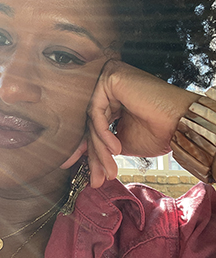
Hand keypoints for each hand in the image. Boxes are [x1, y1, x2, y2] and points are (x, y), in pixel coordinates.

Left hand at [61, 60, 199, 187]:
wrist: (181, 123)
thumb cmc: (158, 131)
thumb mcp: (121, 142)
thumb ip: (100, 144)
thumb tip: (80, 157)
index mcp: (110, 100)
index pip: (91, 125)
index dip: (84, 149)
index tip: (75, 168)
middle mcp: (106, 87)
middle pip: (91, 124)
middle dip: (94, 155)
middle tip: (96, 178)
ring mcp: (107, 80)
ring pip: (93, 120)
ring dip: (101, 149)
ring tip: (110, 169)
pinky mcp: (110, 78)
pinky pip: (97, 111)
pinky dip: (104, 133)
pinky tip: (116, 148)